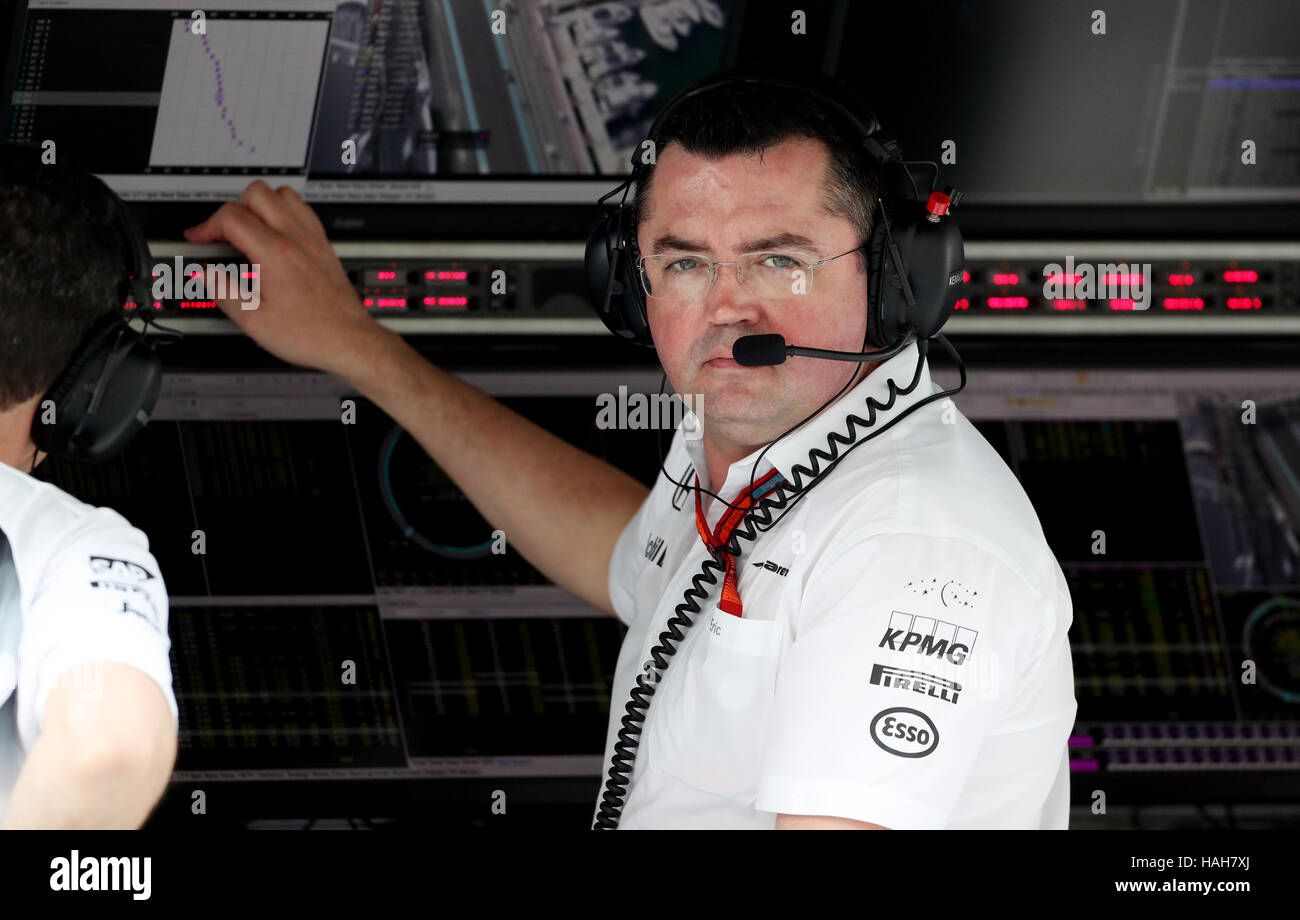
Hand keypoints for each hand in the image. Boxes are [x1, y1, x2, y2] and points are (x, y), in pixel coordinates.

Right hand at [183, 181, 377, 376]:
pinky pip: (303, 210)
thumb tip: (204, 272)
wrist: (350, 341)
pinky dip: (283, 212)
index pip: (231, 217)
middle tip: (222, 234)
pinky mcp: (324, 246)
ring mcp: (314, 240)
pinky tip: (275, 233)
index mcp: (275, 253)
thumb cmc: (312, 334)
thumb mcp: (254, 320)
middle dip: (231, 209)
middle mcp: (297, 239)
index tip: (198, 239)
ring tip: (248, 230)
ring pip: (282, 194)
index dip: (206, 226)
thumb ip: (222, 291)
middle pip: (256, 193)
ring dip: (259, 205)